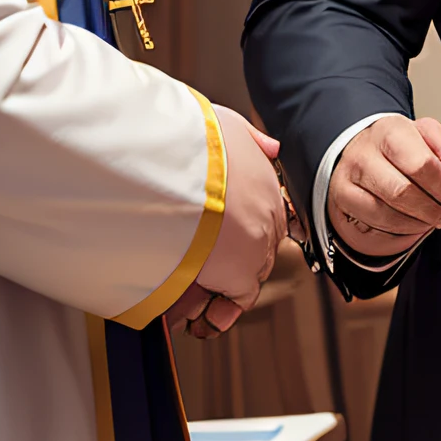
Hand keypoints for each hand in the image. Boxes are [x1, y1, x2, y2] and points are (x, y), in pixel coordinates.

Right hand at [172, 105, 287, 338]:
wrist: (170, 163)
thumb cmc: (186, 140)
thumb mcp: (223, 123)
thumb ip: (248, 138)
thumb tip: (270, 148)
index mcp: (263, 178)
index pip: (268, 215)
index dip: (246, 233)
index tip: (225, 244)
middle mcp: (267, 209)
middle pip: (261, 245)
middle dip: (235, 262)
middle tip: (205, 276)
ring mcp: (257, 240)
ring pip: (249, 272)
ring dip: (224, 286)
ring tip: (193, 302)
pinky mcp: (240, 269)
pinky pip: (238, 297)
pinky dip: (221, 309)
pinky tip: (198, 317)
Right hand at [327, 115, 440, 259]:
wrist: (360, 148)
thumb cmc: (398, 145)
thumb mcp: (428, 138)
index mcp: (390, 131)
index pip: (421, 163)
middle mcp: (364, 154)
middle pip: (403, 192)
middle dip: (433, 208)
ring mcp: (349, 179)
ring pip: (387, 213)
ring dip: (418, 221)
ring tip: (433, 217)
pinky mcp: (343, 200)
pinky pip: (374, 224)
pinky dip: (400, 228)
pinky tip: (413, 222)